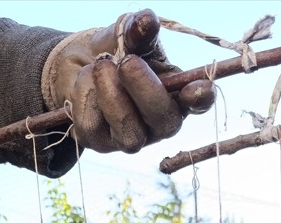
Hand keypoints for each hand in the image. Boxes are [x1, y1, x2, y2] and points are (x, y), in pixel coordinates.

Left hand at [42, 9, 213, 152]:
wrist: (80, 64)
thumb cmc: (116, 51)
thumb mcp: (129, 35)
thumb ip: (139, 31)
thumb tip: (147, 20)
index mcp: (178, 96)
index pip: (198, 103)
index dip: (200, 98)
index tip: (198, 87)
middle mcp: (160, 123)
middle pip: (163, 120)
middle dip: (144, 89)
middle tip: (127, 61)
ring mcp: (132, 137)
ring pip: (128, 129)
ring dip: (109, 91)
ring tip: (100, 64)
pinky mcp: (100, 143)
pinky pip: (93, 124)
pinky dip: (86, 95)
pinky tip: (86, 84)